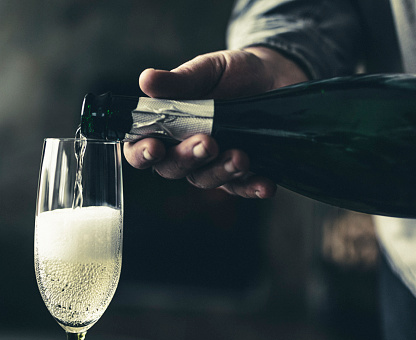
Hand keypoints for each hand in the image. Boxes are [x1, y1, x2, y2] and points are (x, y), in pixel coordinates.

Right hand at [124, 47, 307, 197]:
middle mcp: (187, 151)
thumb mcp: (208, 70)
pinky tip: (265, 185)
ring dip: (221, 172)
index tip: (154, 147)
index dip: (141, 153)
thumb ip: (180, 81)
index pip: (143, 148)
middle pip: (174, 168)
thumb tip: (146, 80)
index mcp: (168, 127)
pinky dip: (253, 187)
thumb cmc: (233, 73)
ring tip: (240, 156)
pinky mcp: (242, 173)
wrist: (273, 77)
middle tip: (208, 143)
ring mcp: (214, 164)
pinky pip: (243, 187)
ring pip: (207, 180)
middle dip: (188, 159)